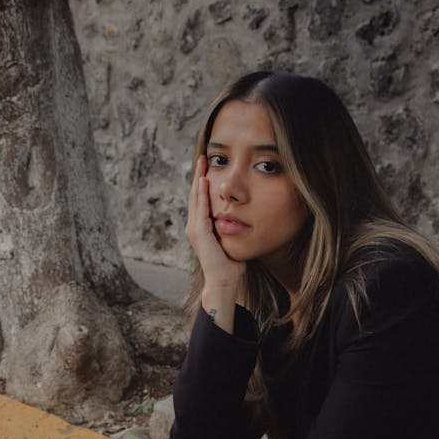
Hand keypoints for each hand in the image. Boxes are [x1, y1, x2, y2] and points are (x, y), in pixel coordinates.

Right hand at [185, 155, 243, 290]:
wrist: (223, 281)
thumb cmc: (230, 265)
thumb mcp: (231, 240)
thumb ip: (233, 229)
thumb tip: (243, 220)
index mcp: (200, 227)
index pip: (201, 199)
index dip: (203, 183)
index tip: (208, 167)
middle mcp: (194, 226)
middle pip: (195, 194)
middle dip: (199, 175)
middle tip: (203, 157)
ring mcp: (194, 229)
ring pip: (196, 198)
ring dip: (199, 179)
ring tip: (202, 162)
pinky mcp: (200, 233)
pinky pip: (201, 209)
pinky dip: (202, 194)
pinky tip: (205, 181)